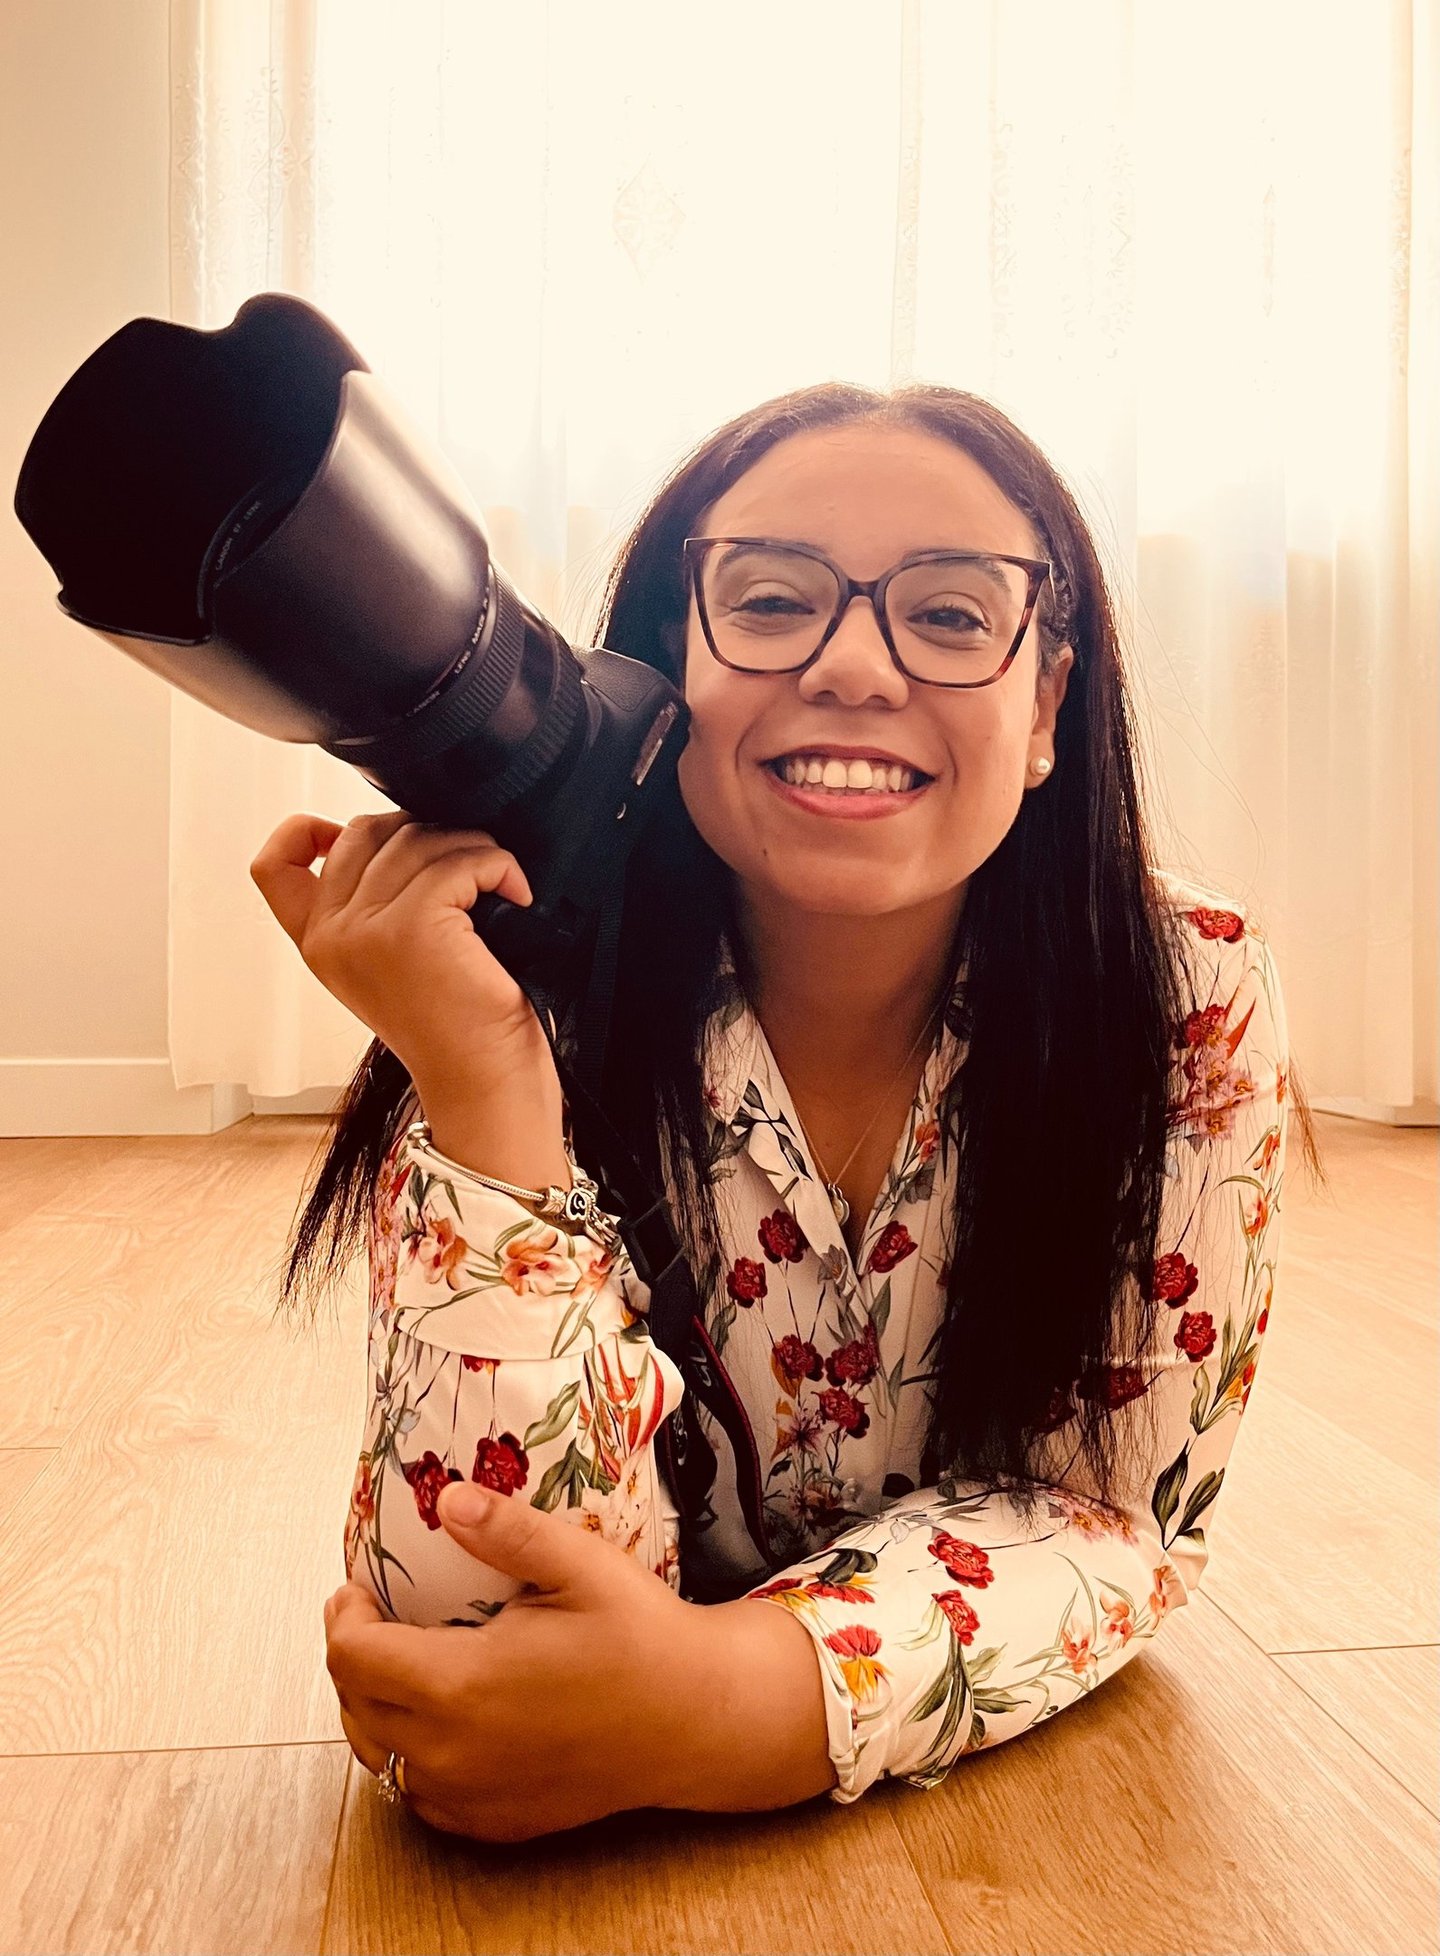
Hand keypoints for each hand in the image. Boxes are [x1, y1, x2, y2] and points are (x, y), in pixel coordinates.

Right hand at [249, 809, 550, 1092]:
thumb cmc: (457, 1028)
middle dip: (423, 833)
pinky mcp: (413, 926)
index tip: (351, 834)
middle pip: (365, 831)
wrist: (485, 1084)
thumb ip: (371, 909)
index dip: (305, 832)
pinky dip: (497, 866)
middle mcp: (332, 936)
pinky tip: (515, 896)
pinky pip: (459, 860)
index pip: (273, 866)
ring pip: (418, 839)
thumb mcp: (391, 965)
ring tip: (498, 885)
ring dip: (471, 849)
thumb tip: (403, 837)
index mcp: (318, 944)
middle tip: (466, 870)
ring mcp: (366, 930)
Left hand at [324, 1481, 710, 1842]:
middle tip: (379, 1614)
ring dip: (376, 1706)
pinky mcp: (492, 1823)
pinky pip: (419, 1793)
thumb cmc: (643, 1639)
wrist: (697, 1720)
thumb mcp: (580, 1563)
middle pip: (355, 1706)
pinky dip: (411, 1754)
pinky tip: (444, 1719)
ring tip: (405, 1661)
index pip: (353, 1657)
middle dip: (353, 1656)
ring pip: (379, 1755)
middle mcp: (452, 1753)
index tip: (358, 1588)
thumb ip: (507, 1531)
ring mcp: (470, 1796)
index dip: (343, 1616)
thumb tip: (447, 1499)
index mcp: (462, 1686)